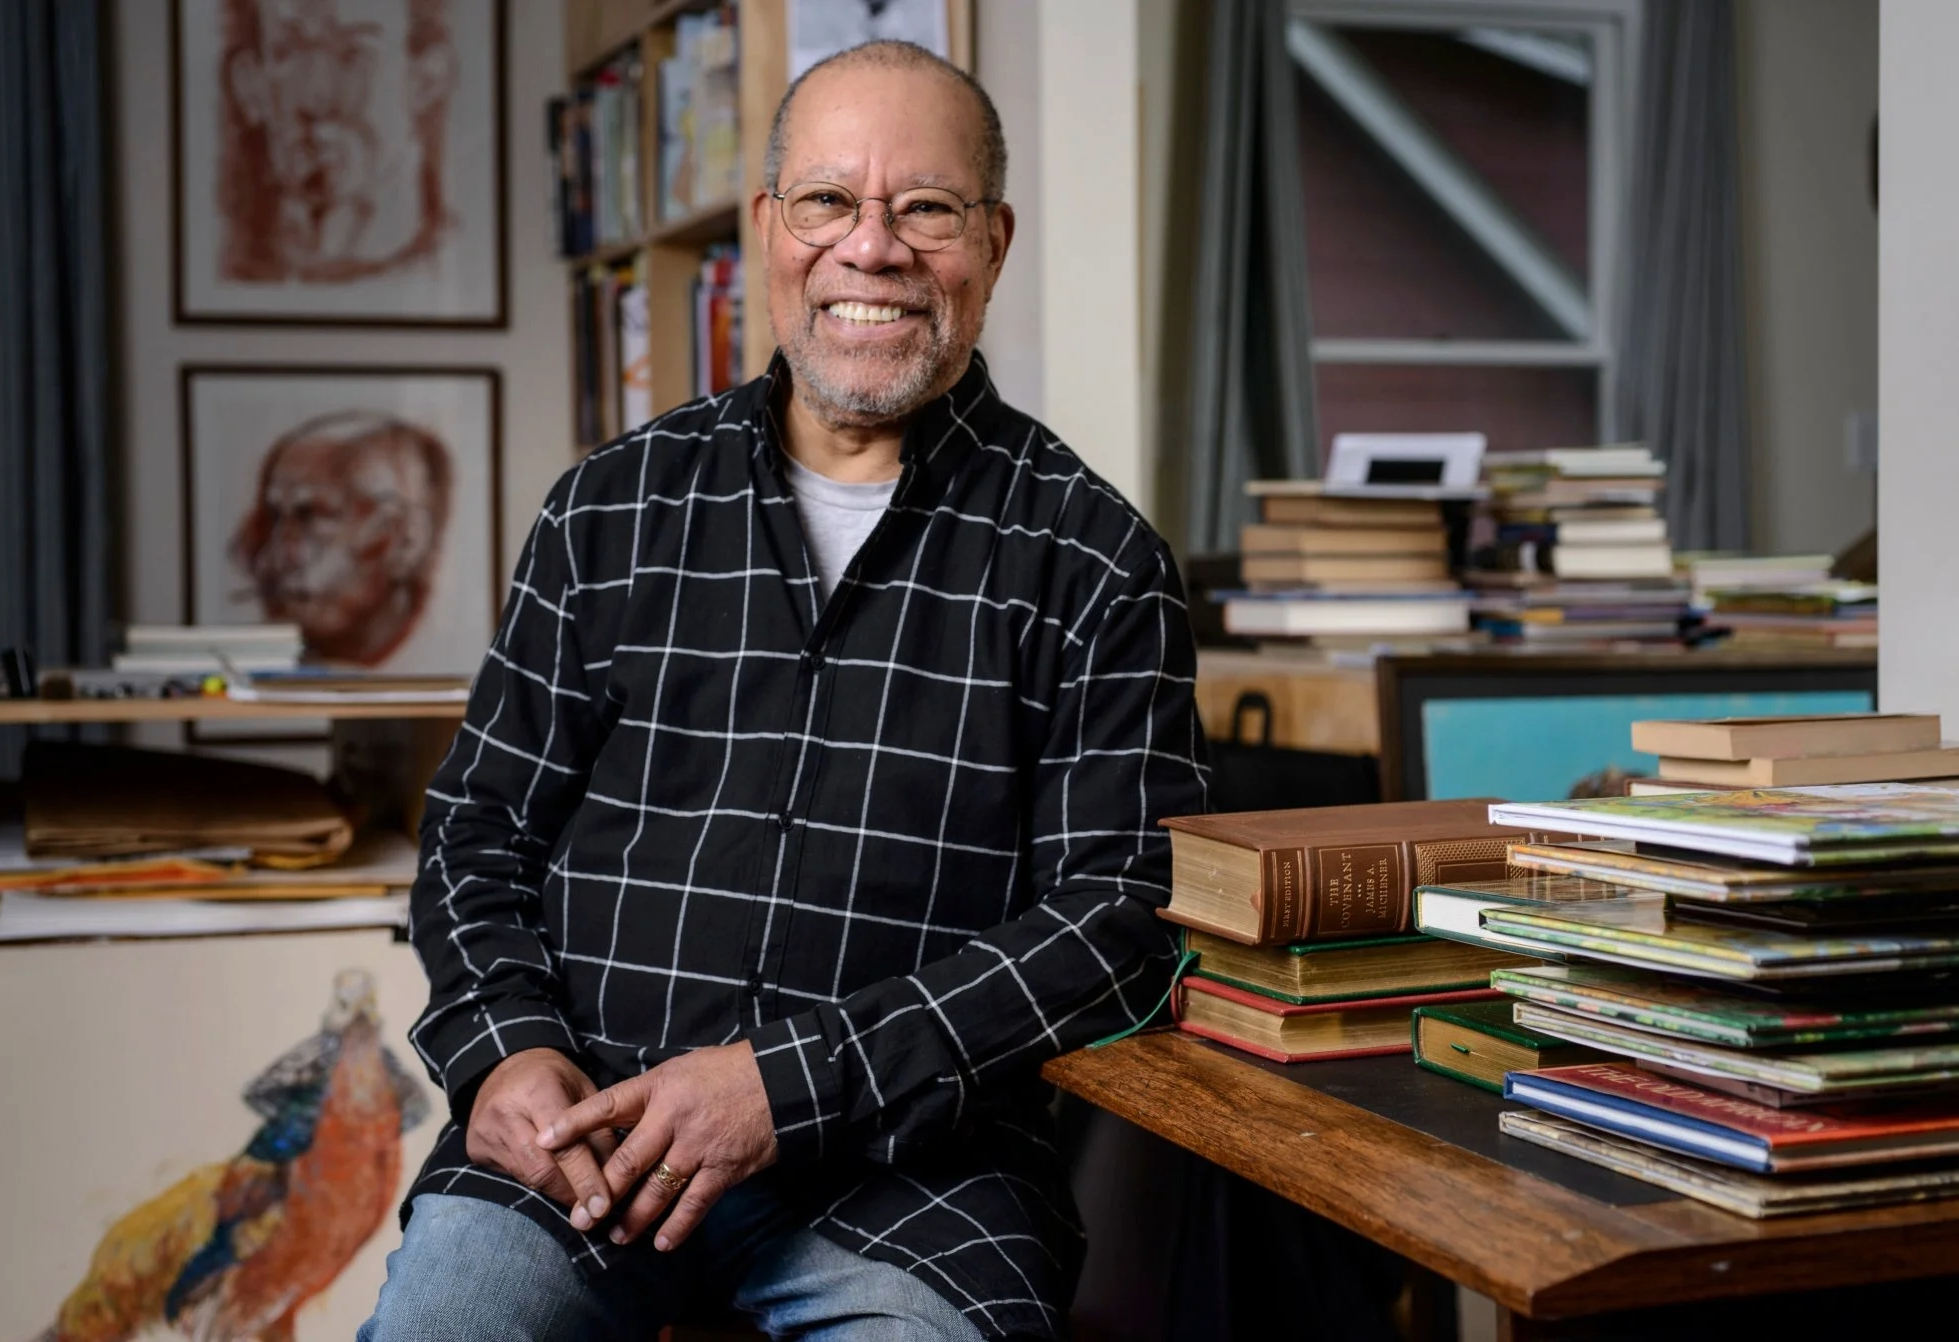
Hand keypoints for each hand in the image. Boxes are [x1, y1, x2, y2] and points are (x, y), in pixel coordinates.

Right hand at [466, 1048, 619, 1231]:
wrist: (502, 1066)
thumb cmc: (552, 1077)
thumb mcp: (583, 1089)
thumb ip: (598, 1130)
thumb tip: (617, 1177)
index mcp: (538, 1091)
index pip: (565, 1145)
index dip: (585, 1179)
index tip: (603, 1207)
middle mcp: (506, 1114)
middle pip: (541, 1170)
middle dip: (572, 1194)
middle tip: (596, 1212)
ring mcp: (486, 1134)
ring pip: (527, 1179)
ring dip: (558, 1194)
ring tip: (582, 1202)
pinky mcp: (475, 1151)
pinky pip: (513, 1178)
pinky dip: (539, 1186)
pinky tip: (555, 1187)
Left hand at [536, 1040, 778, 1250]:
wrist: (782, 1079)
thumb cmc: (728, 1072)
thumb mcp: (683, 1070)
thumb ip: (650, 1096)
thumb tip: (616, 1121)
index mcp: (660, 1087)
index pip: (608, 1105)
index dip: (574, 1124)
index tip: (544, 1140)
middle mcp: (674, 1117)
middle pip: (627, 1161)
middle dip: (600, 1193)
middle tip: (580, 1218)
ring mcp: (699, 1145)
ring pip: (657, 1190)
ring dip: (634, 1218)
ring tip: (617, 1236)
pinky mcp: (724, 1168)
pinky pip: (695, 1204)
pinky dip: (678, 1226)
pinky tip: (663, 1242)